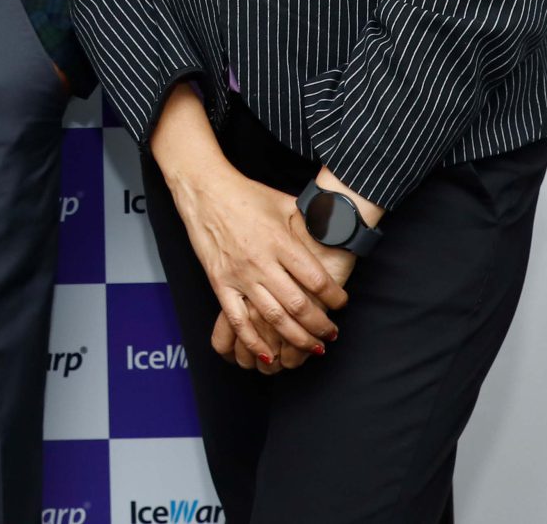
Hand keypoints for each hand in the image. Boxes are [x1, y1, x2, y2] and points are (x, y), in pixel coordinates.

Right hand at [148, 87, 344, 359]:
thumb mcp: (284, 202)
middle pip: (298, 305)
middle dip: (320, 325)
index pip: (316, 279)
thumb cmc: (247, 194)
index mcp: (281, 241)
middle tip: (331, 334)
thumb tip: (335, 232)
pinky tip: (268, 355)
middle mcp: (262, 261)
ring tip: (312, 348)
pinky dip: (253, 341)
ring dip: (296, 338)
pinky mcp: (220, 283)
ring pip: (273, 317)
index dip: (334, 296)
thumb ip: (309, 222)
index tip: (342, 303)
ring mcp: (240, 275)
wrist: (205, 190)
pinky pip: (237, 320)